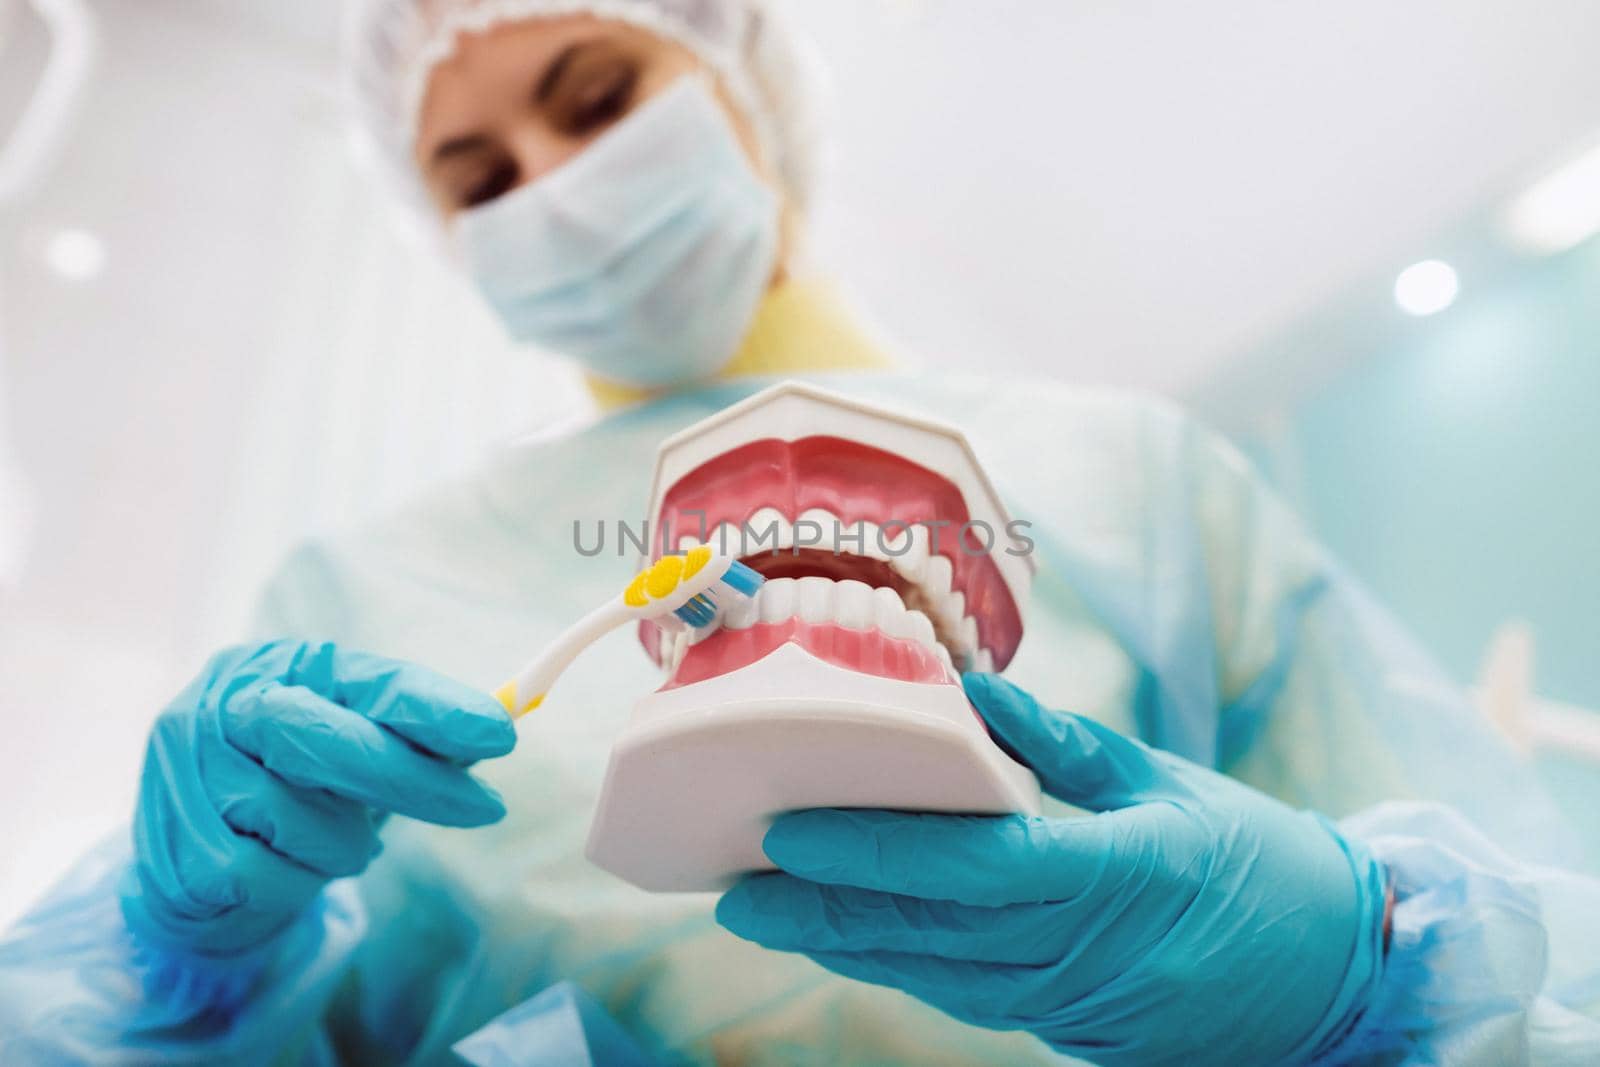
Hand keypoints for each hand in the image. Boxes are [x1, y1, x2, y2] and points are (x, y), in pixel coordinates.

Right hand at [121, 640, 514, 958]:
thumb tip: (495, 731)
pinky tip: (283, 871)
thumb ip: (409, 735)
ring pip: (310, 824)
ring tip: (329, 841)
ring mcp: (192, 774)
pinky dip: (298, 884)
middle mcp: (227, 705)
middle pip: (331, 741)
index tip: (500, 733)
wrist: (194, 859)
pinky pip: (273, 878)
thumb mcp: (351, 745)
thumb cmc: (294, 787)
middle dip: (415, 780)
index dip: (436, 708)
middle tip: (487, 808)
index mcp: (282, 666)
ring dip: (345, 847)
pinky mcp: (178, 846)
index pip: (369, 681)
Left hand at [717, 674, 1386, 1066]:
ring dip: (839, 944)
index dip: (874, 854)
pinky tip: (841, 942)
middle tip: (730, 882)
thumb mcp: (1173, 788)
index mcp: (1115, 877)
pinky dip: (894, 965)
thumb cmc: (1263, 864)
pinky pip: (961, 992)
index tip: (790, 830)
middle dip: (819, 910)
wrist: (1335, 982)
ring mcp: (1065, 999)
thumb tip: (973, 695)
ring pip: (931, 972)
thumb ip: (1065, 748)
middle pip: (926, 932)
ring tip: (760, 909)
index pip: (971, 867)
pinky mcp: (1061, 1021)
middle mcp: (1076, 950)